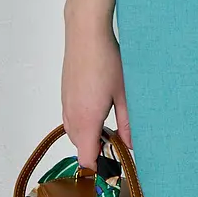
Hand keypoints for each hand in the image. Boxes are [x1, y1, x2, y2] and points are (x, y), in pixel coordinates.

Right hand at [61, 18, 132, 168]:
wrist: (86, 33)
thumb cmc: (107, 60)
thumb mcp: (125, 93)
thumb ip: (128, 123)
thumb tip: (132, 144)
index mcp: (86, 121)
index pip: (87, 159)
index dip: (102, 164)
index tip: (117, 158)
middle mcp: (71, 117)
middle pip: (81, 146)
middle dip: (98, 146)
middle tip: (120, 133)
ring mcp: (65, 104)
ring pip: (76, 131)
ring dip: (91, 131)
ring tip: (112, 113)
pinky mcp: (65, 93)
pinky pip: (72, 116)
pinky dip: (84, 117)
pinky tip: (100, 100)